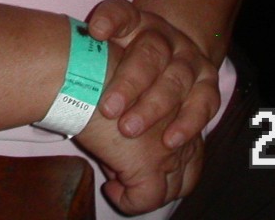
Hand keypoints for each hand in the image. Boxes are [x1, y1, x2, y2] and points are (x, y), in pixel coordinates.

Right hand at [75, 82, 204, 214]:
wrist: (82, 73)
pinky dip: (127, 202)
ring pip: (169, 190)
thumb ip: (138, 119)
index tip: (141, 162)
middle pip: (187, 174)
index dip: (170, 164)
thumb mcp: (128, 92)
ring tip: (116, 182)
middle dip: (163, 184)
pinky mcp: (148, 162)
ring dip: (141, 192)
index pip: (192, 150)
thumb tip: (124, 152)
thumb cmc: (96, 75)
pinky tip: (109, 187)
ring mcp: (168, 148)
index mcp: (182, 106)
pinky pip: (145, 199)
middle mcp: (183, 129)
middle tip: (134, 182)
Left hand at [86, 0, 219, 149]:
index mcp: (135, 22)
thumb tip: (60, 81)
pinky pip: (204, 102)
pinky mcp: (207, 83)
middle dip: (129, 82)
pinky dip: (187, 123)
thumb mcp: (106, 54)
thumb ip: (88, 59)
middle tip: (108, 109)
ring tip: (129, 129)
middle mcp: (165, 36)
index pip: (122, 12)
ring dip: (153, 107)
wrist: (169, 61)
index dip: (110, 18)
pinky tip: (169, 141)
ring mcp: (189, 59)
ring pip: (176, 79)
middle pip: (151, 52)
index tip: (96, 31)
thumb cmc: (124, 63)